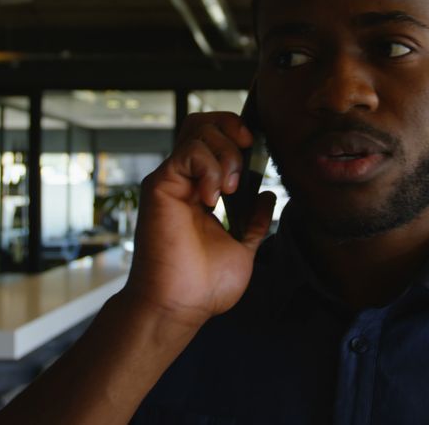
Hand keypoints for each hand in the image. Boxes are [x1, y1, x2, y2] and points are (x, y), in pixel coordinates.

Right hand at [124, 112, 275, 328]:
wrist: (179, 306)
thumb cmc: (204, 286)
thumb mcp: (243, 248)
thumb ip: (254, 221)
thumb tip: (267, 195)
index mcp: (201, 191)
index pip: (214, 139)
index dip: (236, 134)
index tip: (257, 151)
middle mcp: (184, 181)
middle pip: (203, 122)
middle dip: (232, 130)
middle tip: (245, 161)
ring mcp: (171, 181)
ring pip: (197, 130)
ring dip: (226, 154)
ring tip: (230, 190)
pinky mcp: (160, 186)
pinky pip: (189, 152)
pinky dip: (210, 168)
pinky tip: (213, 198)